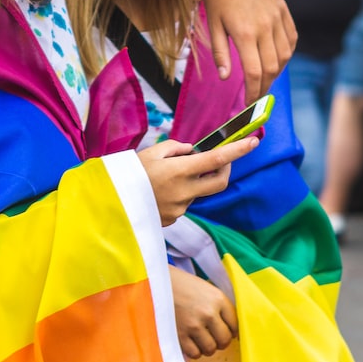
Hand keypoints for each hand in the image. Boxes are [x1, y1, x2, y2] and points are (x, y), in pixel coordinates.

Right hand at [137, 137, 259, 224]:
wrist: (109, 204)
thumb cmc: (127, 174)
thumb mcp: (150, 153)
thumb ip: (176, 148)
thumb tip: (192, 151)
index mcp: (178, 171)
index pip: (217, 160)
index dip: (238, 151)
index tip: (253, 142)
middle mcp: (184, 192)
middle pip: (220, 182)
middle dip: (224, 169)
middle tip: (218, 160)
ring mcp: (180, 208)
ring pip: (198, 191)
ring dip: (193, 181)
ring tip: (165, 177)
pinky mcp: (173, 219)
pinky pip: (184, 202)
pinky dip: (179, 193)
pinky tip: (159, 191)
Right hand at [168, 265, 237, 358]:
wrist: (156, 282)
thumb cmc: (183, 285)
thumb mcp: (206, 289)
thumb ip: (220, 306)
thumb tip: (233, 330)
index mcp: (218, 298)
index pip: (235, 324)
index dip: (233, 331)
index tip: (227, 332)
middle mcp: (208, 312)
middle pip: (225, 339)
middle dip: (221, 342)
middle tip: (215, 338)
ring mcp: (193, 325)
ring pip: (210, 349)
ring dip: (207, 347)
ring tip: (201, 339)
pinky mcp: (179, 335)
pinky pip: (195, 353)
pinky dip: (194, 351)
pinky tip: (190, 342)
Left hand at [201, 0, 296, 101]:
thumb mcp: (212, 24)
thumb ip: (220, 53)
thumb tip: (226, 78)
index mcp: (244, 32)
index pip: (254, 72)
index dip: (253, 92)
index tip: (249, 105)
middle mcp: (264, 26)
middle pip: (272, 68)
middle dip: (264, 87)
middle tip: (256, 96)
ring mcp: (277, 17)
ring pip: (285, 55)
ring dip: (277, 72)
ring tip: (265, 79)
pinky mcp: (283, 10)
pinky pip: (291, 38)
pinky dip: (287, 53)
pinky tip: (277, 58)